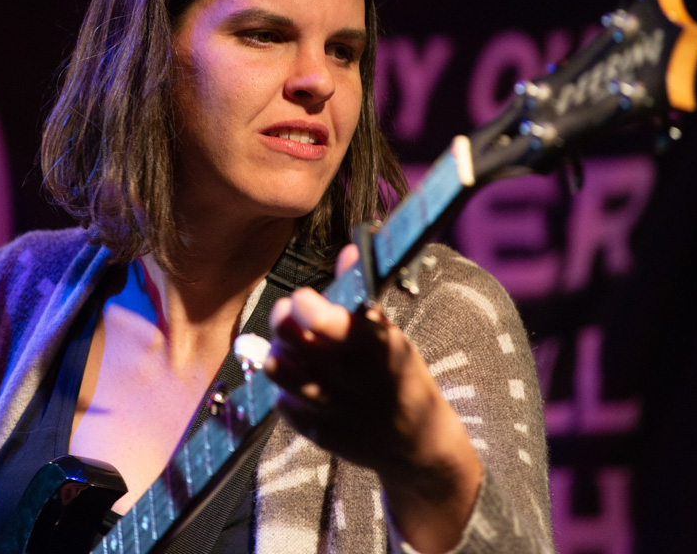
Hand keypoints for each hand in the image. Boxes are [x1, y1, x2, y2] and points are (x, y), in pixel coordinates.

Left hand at [265, 244, 481, 552]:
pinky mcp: (317, 432)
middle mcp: (348, 376)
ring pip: (278, 368)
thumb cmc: (402, 379)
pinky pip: (281, 401)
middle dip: (283, 319)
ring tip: (291, 348)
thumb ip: (362, 295)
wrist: (418, 445)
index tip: (303, 298)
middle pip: (289, 339)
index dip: (304, 305)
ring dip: (279, 351)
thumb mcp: (392, 336)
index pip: (323, 319)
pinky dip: (286, 389)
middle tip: (289, 314)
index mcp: (373, 345)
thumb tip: (349, 251)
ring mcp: (330, 407)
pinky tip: (303, 383)